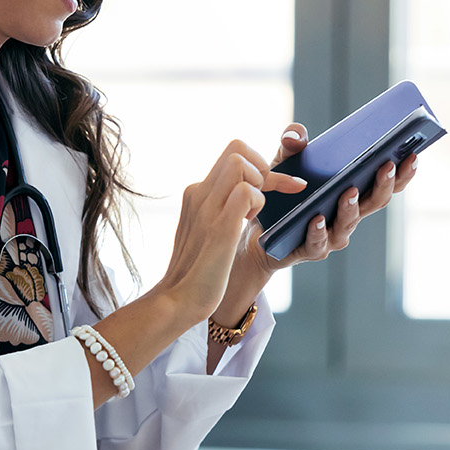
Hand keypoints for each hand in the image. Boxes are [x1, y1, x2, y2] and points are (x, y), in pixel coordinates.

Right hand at [155, 140, 306, 325]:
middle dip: (264, 165)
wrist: (176, 300)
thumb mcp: (203, 232)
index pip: (230, 157)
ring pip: (239, 161)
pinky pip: (247, 191)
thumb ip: (217, 213)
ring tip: (257, 211)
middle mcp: (199, 194)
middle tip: (272, 194)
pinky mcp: (220, 226)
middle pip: (236, 149)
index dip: (257, 164)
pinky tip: (252, 222)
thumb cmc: (195, 272)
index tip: (274, 187)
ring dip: (262, 180)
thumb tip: (243, 203)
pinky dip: (259, 201)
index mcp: (196, 194)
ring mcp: (208, 208)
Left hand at [242, 123, 420, 270]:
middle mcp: (347, 215)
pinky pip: (318, 243)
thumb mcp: (283, 164)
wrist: (255, 228)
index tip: (413, 154)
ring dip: (352, 207)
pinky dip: (319, 230)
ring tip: (349, 190)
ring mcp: (331, 235)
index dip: (402, 172)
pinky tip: (317, 218)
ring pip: (349, 223)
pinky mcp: (308, 249)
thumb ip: (291, 146)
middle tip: (387, 164)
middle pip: (375, 202)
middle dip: (384, 183)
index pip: (384, 183)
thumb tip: (296, 134)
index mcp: (351, 192)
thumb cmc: (280, 195)